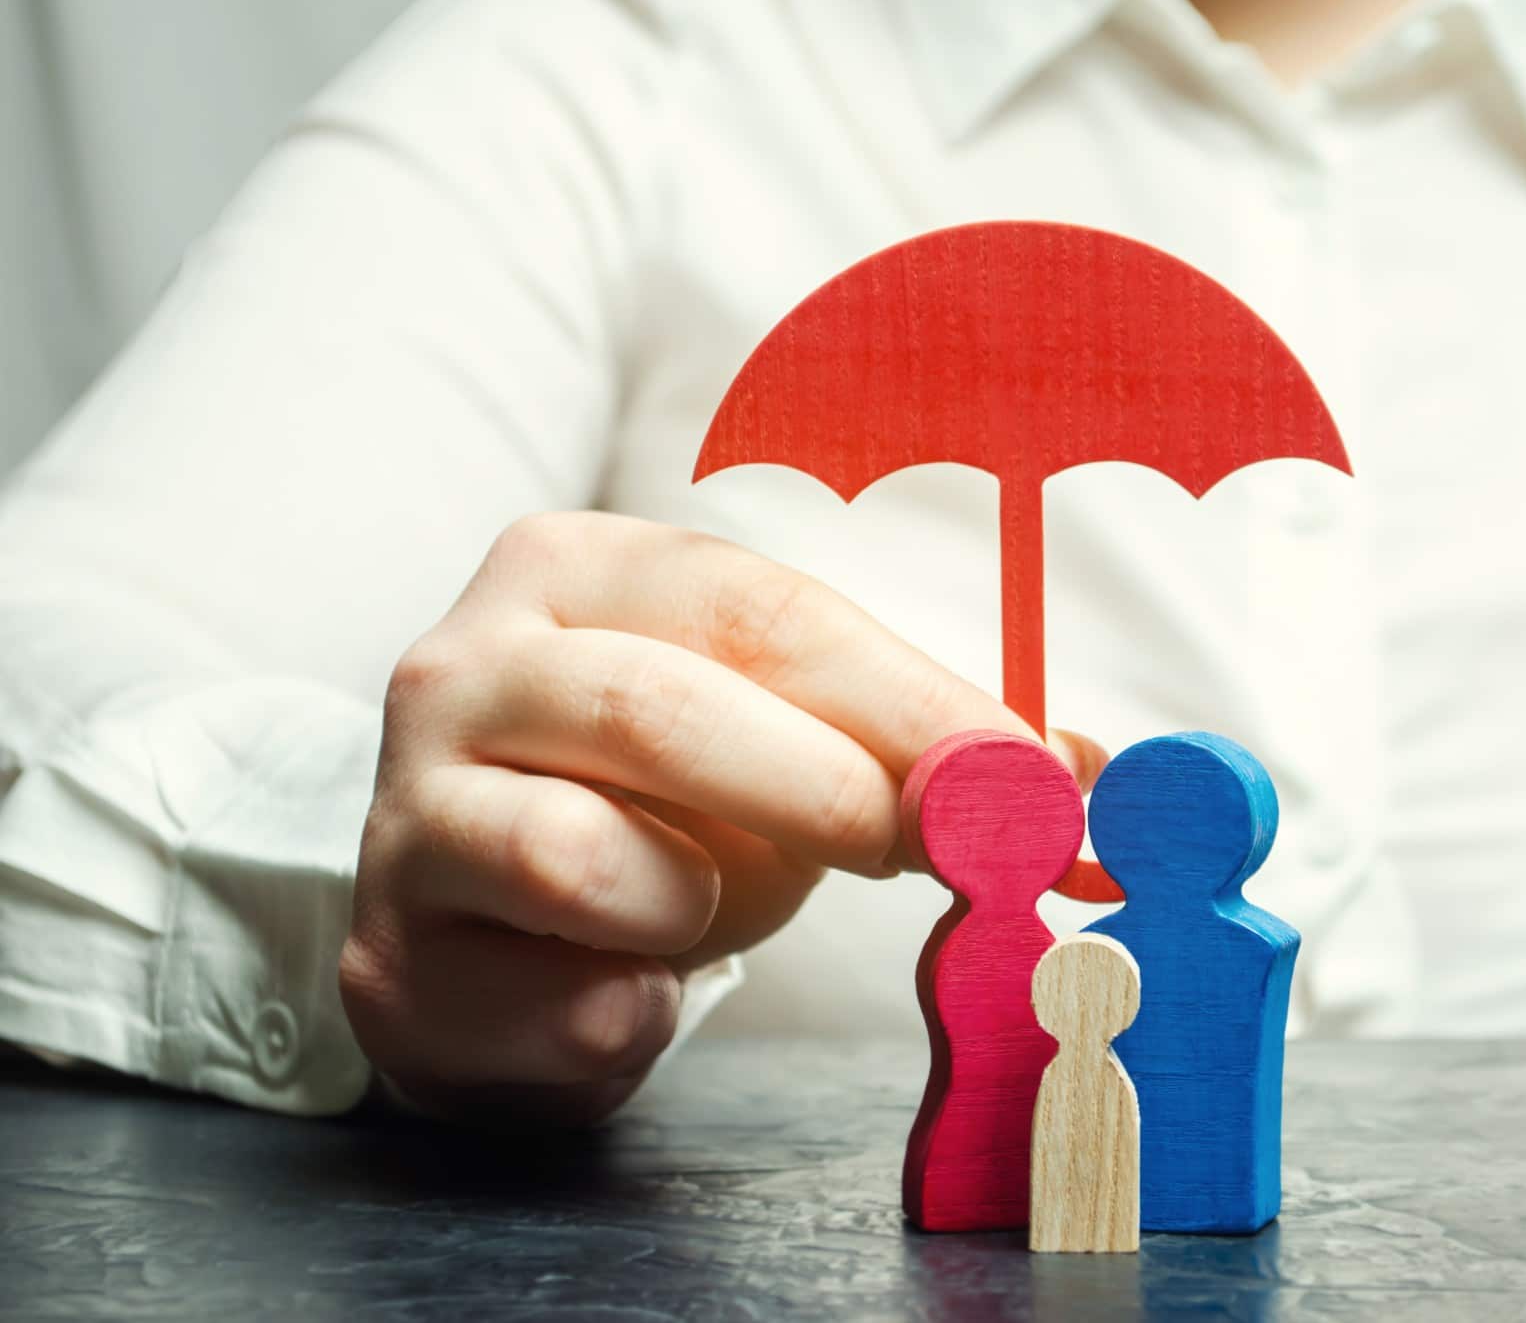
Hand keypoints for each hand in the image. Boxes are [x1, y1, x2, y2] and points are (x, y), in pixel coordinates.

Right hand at [339, 511, 1102, 1125]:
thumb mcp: (788, 746)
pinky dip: (625, 1012)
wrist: (493, 933)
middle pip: (656, 706)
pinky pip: (543, 994)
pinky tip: (630, 993)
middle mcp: (469, 664)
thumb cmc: (661, 811)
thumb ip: (914, 748)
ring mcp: (410, 806)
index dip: (904, 698)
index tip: (1019, 774)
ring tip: (711, 911)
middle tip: (922, 849)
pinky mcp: (390, 948)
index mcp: (581, 571)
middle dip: (819, 785)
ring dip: (695, 903)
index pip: (758, 612)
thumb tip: (1076, 774)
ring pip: (572, 851)